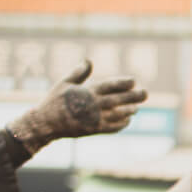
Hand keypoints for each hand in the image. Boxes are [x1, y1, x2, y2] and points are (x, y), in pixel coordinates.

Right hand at [7, 60, 147, 154]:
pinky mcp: (93, 130)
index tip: (134, 80)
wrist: (46, 123)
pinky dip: (121, 124)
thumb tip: (89, 61)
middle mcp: (93, 106)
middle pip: (117, 100)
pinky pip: (112, 128)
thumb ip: (78, 73)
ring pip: (117, 115)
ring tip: (137, 107)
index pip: (109, 86)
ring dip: (129, 111)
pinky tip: (128, 120)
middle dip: (133, 97)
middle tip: (145, 93)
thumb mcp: (64, 84)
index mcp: (87, 92)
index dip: (122, 83)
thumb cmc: (54, 101)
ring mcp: (94, 119)